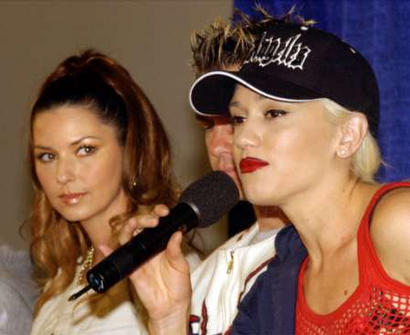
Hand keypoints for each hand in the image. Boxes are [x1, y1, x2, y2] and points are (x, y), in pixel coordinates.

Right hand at [100, 204, 190, 333]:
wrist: (171, 306)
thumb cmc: (178, 285)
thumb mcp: (181, 265)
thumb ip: (176, 250)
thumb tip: (177, 233)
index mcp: (161, 242)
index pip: (156, 222)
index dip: (157, 213)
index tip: (163, 211)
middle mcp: (148, 246)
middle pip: (139, 226)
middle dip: (143, 218)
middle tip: (154, 220)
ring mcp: (138, 256)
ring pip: (127, 237)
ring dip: (128, 228)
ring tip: (133, 224)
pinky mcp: (131, 269)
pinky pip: (119, 258)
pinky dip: (109, 251)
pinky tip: (105, 245)